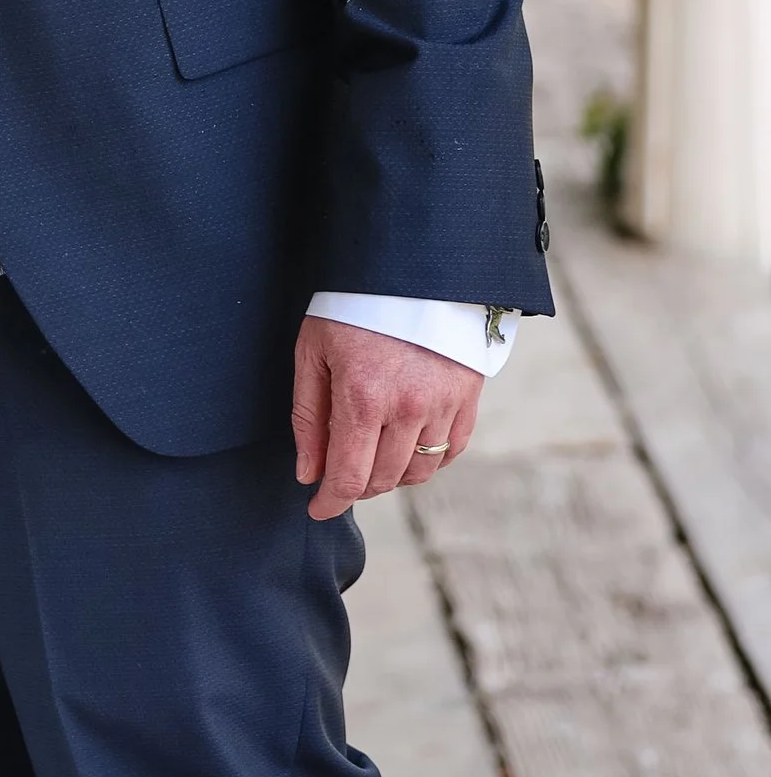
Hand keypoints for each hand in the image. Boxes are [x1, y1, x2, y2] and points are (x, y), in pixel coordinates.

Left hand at [292, 318, 482, 521]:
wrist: (412, 267)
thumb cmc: (353, 307)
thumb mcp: (313, 351)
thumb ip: (309, 417)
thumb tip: (308, 473)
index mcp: (363, 397)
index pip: (349, 478)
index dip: (330, 502)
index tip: (318, 509)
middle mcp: (408, 408)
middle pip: (383, 480)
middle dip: (355, 486)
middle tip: (338, 472)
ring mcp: (443, 405)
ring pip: (417, 473)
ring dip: (390, 476)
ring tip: (370, 456)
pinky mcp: (467, 398)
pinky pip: (450, 453)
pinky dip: (427, 461)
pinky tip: (406, 447)